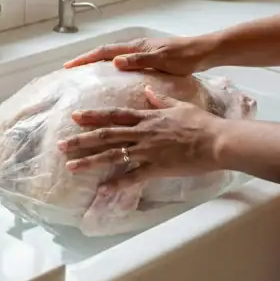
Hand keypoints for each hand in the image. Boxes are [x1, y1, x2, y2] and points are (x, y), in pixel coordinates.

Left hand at [58, 87, 225, 193]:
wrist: (218, 140)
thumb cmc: (201, 123)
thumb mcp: (179, 106)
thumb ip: (160, 99)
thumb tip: (148, 90)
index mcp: (147, 118)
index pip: (114, 115)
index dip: (93, 116)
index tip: (75, 116)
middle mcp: (142, 133)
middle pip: (106, 135)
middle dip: (81, 139)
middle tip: (61, 143)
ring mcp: (147, 151)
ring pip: (113, 156)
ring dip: (90, 160)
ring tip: (70, 165)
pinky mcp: (157, 168)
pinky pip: (133, 177)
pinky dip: (117, 184)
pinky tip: (102, 190)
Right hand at [63, 35, 217, 74]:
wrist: (205, 52)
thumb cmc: (186, 56)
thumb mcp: (162, 60)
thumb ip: (139, 61)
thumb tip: (115, 62)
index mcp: (137, 47)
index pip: (105, 51)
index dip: (86, 58)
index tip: (69, 65)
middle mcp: (136, 48)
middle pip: (106, 52)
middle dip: (87, 59)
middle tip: (71, 69)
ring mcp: (142, 53)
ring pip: (114, 56)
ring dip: (98, 63)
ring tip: (85, 74)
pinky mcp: (149, 59)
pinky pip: (124, 62)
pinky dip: (111, 67)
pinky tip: (112, 77)